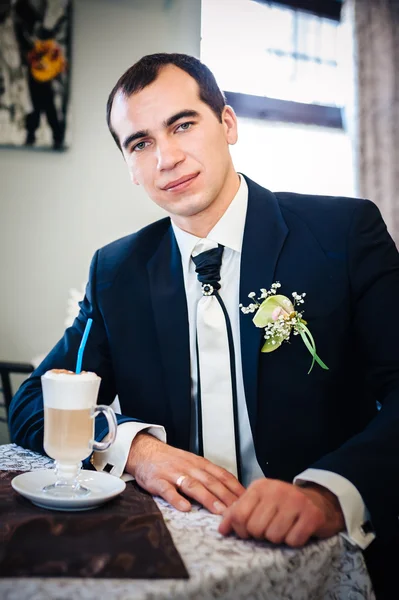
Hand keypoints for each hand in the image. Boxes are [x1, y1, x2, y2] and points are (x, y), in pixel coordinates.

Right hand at [126, 432, 244, 514]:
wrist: (145, 451)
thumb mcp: (192, 463)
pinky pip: (167, 490)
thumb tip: (231, 491)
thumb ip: (208, 475)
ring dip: (207, 498)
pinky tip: (184, 508)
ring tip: (218, 511)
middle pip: (211, 481)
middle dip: (226, 496)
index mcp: (199, 463)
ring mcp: (173, 474)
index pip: (221, 474)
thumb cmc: (171, 461)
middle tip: (238, 509)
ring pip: (193, 485)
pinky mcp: (157, 481)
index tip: (247, 499)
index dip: (235, 487)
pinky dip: (176, 499)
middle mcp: (189, 467)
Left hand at [218, 478, 344, 546]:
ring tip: (285, 528)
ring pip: (273, 536)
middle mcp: (277, 490)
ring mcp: (295, 501)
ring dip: (279, 538)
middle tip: (270, 528)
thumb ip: (238, 512)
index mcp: (260, 486)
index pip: (238, 515)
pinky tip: (297, 530)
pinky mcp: (312, 515)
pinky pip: (293, 540)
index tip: (248, 532)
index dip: (240, 530)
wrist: (320, 501)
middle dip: (261, 535)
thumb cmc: (284, 505)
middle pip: (255, 528)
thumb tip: (222, 529)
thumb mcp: (260, 502)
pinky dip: (294, 541)